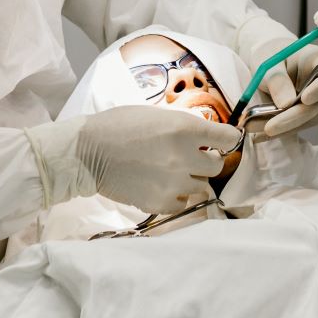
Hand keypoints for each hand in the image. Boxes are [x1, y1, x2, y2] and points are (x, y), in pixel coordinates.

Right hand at [25, 106, 241, 214]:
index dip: (227, 140)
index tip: (222, 142)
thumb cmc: (120, 125)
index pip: (229, 139)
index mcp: (185, 129)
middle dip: (206, 160)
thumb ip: (185, 126)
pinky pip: (183, 202)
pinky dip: (176, 195)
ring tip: (169, 171)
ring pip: (200, 185)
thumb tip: (208, 136)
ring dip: (190, 178)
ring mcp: (174, 183)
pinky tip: (159, 184)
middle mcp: (185, 157)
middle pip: (217, 165)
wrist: (89, 152)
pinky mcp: (162, 203)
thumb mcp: (158, 114)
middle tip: (188, 156)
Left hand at [236, 15, 317, 136]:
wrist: (270, 63)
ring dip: (285, 128)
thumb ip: (277, 78)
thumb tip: (286, 103)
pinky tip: (260, 135)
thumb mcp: (269, 61)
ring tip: (257, 130)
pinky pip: (299, 126)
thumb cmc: (272, 54)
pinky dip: (281, 131)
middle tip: (269, 127)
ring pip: (309, 119)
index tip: (304, 99)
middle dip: (293, 118)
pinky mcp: (311, 114)